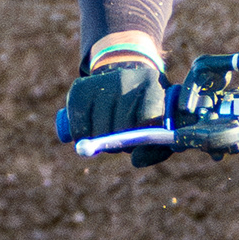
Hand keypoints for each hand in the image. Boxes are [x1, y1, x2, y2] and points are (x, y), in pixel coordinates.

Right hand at [56, 54, 172, 164]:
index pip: (146, 117)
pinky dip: (83, 137)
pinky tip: (90, 133)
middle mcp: (126, 78)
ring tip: (109, 133)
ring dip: (103, 141)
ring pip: (100, 129)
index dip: (141, 136)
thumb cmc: (145, 110)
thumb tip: (135, 160)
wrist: (124, 79)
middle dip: (122, 141)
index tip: (138, 140)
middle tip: (122, 140)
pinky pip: (79, 125)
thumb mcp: (159, 126)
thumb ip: (155, 149)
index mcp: (152, 85)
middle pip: (121, 125)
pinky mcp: (80, 87)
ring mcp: (102, 81)